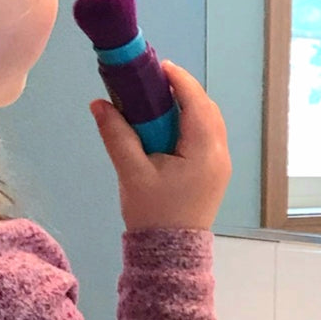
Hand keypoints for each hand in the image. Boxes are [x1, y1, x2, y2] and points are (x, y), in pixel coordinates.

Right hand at [90, 61, 231, 230]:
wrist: (170, 254)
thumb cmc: (152, 214)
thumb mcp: (131, 173)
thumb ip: (117, 135)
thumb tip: (99, 104)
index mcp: (205, 151)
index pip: (197, 103)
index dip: (179, 80)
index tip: (158, 65)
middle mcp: (220, 153)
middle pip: (207, 108)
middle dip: (183, 90)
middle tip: (153, 82)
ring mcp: (221, 163)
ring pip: (209, 122)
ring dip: (188, 106)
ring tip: (157, 100)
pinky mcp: (215, 171)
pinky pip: (207, 136)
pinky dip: (190, 123)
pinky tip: (167, 124)